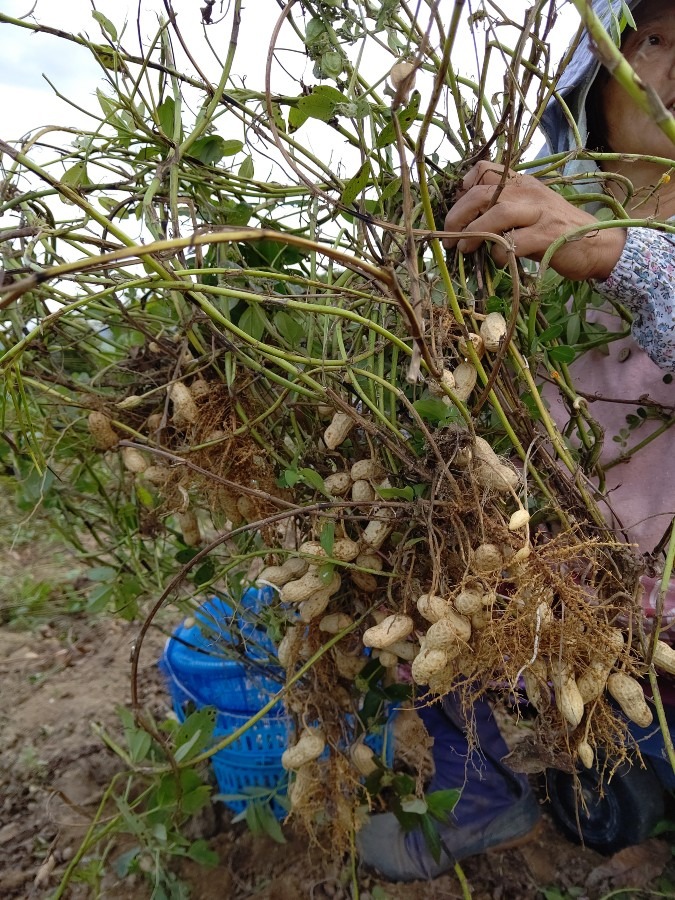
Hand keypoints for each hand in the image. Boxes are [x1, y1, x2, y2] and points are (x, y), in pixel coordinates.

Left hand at [443, 162, 626, 280]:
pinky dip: (499, 253)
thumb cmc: (558, 231)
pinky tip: (498, 261)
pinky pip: (513, 243)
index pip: (488, 169)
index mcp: (524, 183)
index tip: (458, 200)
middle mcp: (530, 193)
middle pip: (484, 193)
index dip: (466, 182)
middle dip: (459, 213)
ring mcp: (540, 213)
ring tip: (464, 248)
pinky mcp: (547, 236)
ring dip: (474, 232)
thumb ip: (505, 209)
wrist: (597, 245)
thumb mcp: (532, 210)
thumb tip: (470, 219)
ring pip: (497, 214)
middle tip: (449, 233)